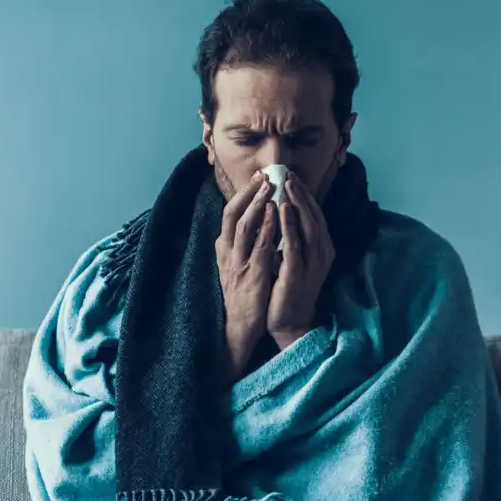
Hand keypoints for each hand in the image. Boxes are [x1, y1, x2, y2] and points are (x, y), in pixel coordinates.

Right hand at [215, 172, 276, 378]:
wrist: (240, 326)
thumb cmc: (244, 292)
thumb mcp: (239, 263)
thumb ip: (245, 242)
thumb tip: (257, 218)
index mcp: (224, 248)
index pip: (230, 213)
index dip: (244, 193)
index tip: (258, 176)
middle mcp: (227, 252)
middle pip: (232, 214)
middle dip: (248, 192)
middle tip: (264, 175)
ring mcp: (238, 263)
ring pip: (243, 226)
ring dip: (257, 204)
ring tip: (270, 186)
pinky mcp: (251, 275)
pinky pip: (259, 247)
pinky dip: (266, 227)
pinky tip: (275, 214)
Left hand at [267, 173, 334, 349]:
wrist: (289, 322)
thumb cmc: (287, 289)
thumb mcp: (293, 259)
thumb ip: (292, 238)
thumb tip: (282, 212)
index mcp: (322, 249)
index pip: (315, 216)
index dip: (305, 195)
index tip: (292, 177)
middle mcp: (321, 254)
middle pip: (314, 217)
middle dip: (301, 194)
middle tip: (288, 174)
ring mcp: (312, 264)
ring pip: (308, 227)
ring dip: (297, 204)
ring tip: (287, 185)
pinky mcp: (298, 274)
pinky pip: (294, 245)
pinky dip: (289, 226)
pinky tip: (281, 210)